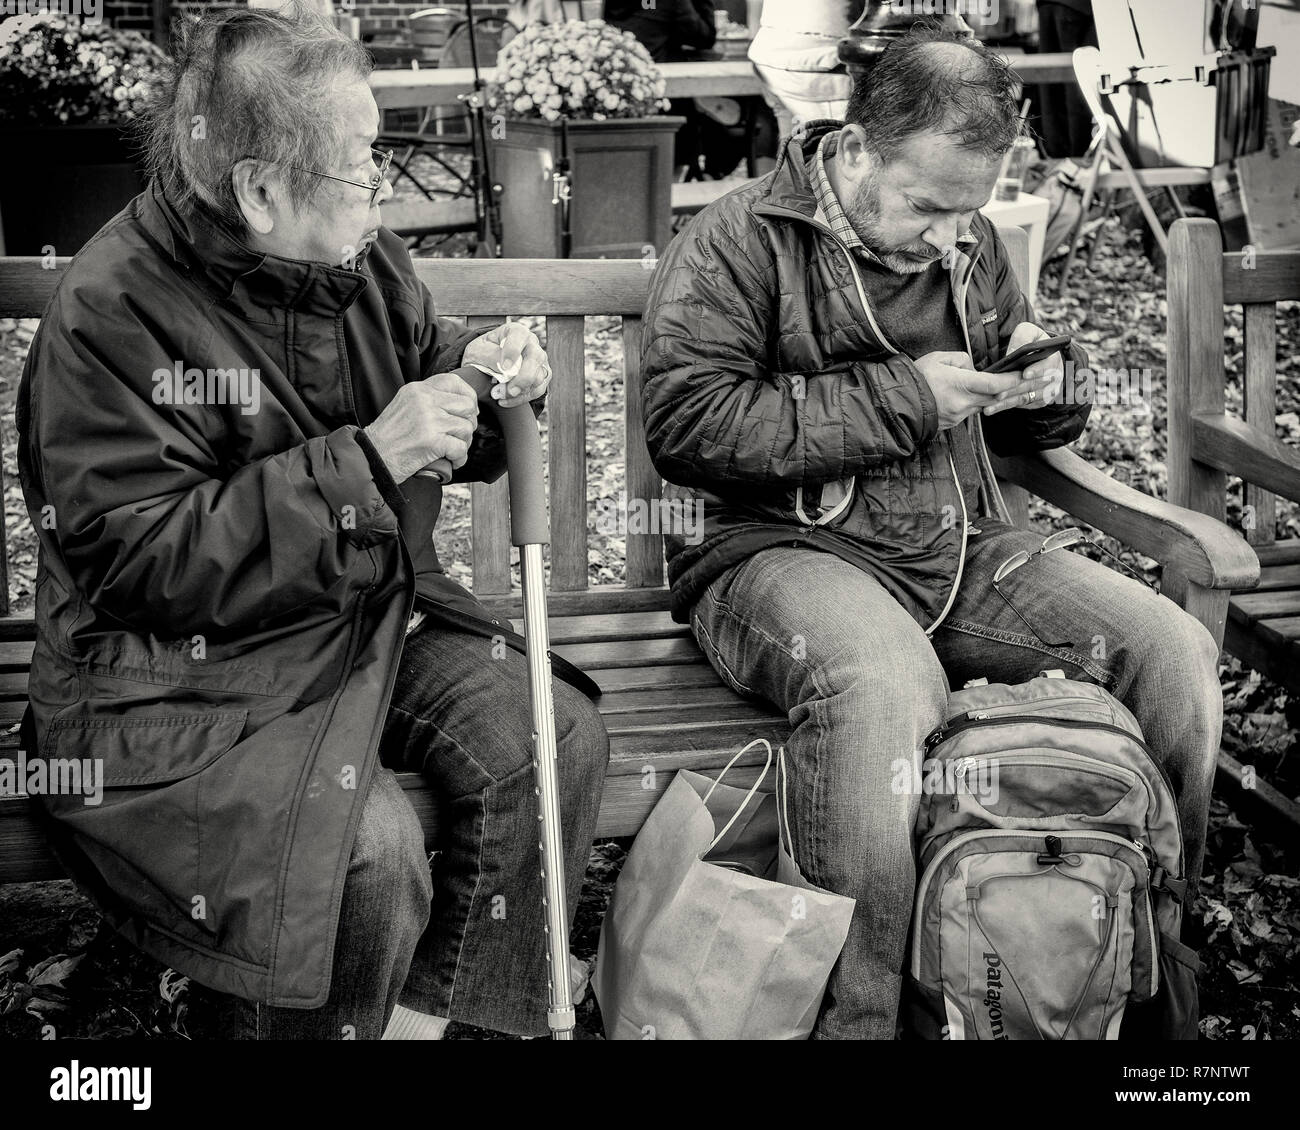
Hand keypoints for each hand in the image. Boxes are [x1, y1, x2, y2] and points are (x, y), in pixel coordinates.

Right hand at [363, 370, 479, 483]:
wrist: (372, 456)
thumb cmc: (389, 437)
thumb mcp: (405, 405)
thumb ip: (428, 400)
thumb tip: (462, 403)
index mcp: (418, 389)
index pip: (454, 382)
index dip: (468, 396)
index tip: (469, 410)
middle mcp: (424, 400)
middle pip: (467, 405)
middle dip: (469, 423)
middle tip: (460, 435)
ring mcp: (429, 420)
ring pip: (466, 428)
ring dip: (464, 442)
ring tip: (452, 450)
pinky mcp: (432, 441)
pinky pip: (461, 448)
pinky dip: (459, 458)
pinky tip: (452, 461)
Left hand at [462, 322, 550, 408]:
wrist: (485, 365)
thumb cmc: (483, 353)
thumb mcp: (479, 351)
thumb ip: (490, 356)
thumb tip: (504, 368)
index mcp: (516, 331)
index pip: (520, 336)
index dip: (513, 352)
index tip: (503, 368)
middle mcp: (532, 343)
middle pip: (535, 358)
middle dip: (522, 378)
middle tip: (506, 391)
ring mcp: (539, 361)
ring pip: (539, 377)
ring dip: (520, 391)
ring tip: (499, 396)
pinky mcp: (541, 376)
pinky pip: (538, 390)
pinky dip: (522, 398)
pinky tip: (506, 401)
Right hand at [914, 350, 1020, 430]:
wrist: (898, 404)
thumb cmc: (916, 378)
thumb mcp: (938, 358)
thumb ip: (961, 360)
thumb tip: (972, 369)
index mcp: (961, 384)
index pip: (994, 384)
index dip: (1011, 380)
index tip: (1021, 375)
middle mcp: (963, 402)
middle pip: (993, 397)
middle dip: (1004, 390)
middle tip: (1013, 382)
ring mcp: (958, 415)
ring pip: (981, 405)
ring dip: (984, 397)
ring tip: (975, 387)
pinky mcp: (953, 423)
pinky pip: (968, 412)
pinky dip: (969, 404)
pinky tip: (958, 397)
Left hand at [983, 322, 1065, 415]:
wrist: (1038, 356)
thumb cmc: (1032, 342)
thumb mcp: (1029, 332)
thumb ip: (1023, 337)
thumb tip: (1012, 352)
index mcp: (1054, 360)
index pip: (1048, 367)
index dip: (1036, 371)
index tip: (1024, 374)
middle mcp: (1053, 379)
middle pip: (1032, 386)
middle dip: (1014, 391)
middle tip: (997, 395)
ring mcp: (1046, 392)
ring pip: (1025, 399)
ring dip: (1006, 404)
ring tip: (988, 407)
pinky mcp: (1037, 401)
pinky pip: (1020, 405)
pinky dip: (1005, 407)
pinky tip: (990, 409)